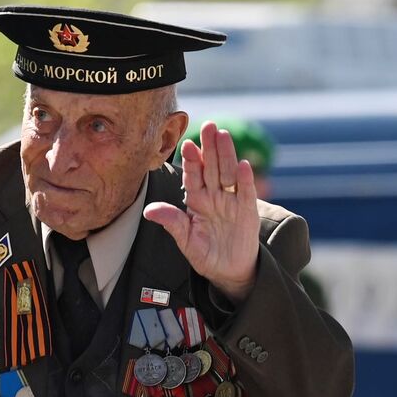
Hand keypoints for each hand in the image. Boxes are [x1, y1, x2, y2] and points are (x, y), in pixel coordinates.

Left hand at [144, 120, 259, 301]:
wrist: (229, 270)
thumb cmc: (205, 253)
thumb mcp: (185, 240)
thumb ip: (172, 222)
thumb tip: (149, 211)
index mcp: (197, 201)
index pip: (193, 176)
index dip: (191, 160)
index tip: (187, 143)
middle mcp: (214, 196)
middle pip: (212, 167)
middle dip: (210, 147)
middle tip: (209, 126)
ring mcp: (231, 202)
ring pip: (229, 173)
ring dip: (227, 155)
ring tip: (224, 136)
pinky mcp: (247, 212)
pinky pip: (245, 193)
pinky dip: (245, 180)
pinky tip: (242, 165)